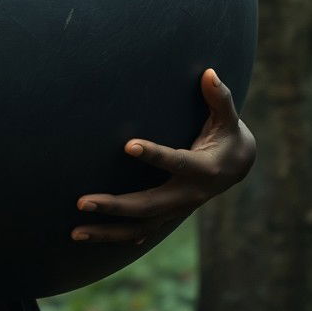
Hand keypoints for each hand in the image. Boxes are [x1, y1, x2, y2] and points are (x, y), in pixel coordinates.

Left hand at [71, 68, 255, 243]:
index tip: (128, 145)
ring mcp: (176, 210)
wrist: (238, 167)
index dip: (154, 155)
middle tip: (81, 201)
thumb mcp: (227, 118)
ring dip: (106, 230)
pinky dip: (114, 237)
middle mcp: (188, 196)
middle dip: (114, 205)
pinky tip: (87, 237)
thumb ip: (219, 98)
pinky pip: (138, 232)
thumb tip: (210, 73)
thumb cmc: (226, 135)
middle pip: (148, 205)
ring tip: (74, 231)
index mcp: (204, 169)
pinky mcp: (166, 216)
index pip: (176, 163)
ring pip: (139, 227)